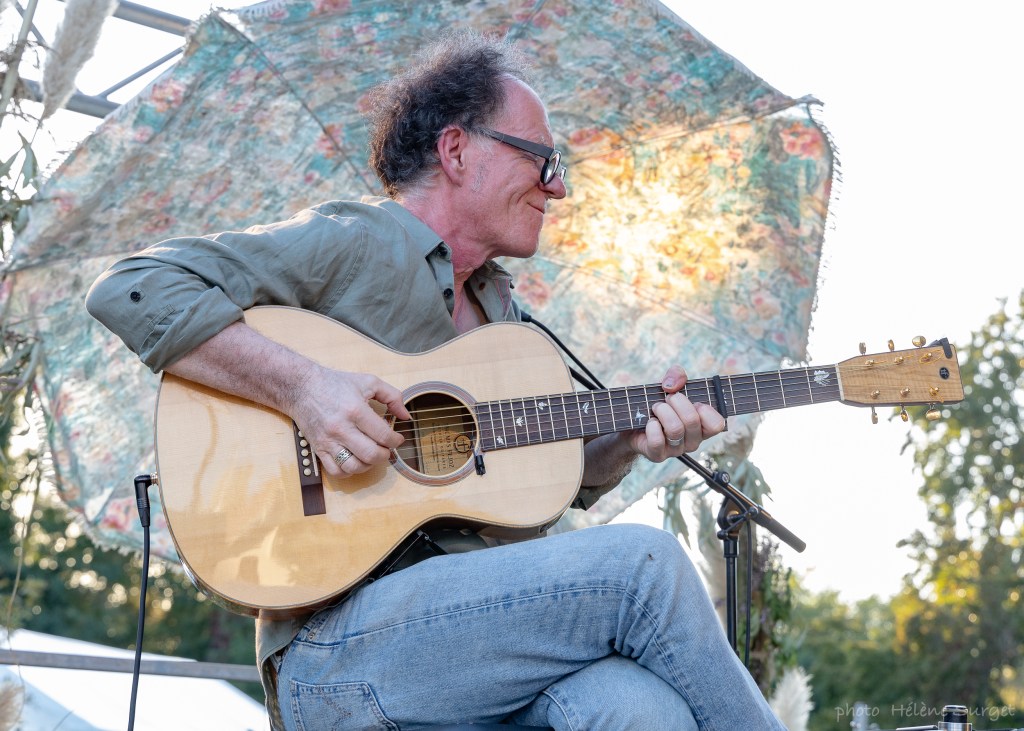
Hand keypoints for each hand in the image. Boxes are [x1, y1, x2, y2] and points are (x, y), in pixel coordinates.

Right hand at [293, 364, 410, 476]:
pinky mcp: (318, 449)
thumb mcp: (368, 382)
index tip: (397, 438)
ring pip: (353, 467)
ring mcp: (328, 441)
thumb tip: (405, 416)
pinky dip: (349, 471)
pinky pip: (335, 471)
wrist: (302, 387)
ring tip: (371, 455)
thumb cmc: (336, 384)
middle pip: (371, 454)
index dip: (396, 440)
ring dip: (368, 465)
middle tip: (386, 448)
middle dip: (385, 455)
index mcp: (355, 410)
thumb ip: (392, 396)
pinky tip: (355, 460)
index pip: (383, 435)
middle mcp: (341, 428)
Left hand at [627, 365, 725, 461]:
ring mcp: (676, 450)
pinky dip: (652, 426)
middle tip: (667, 398)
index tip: (692, 401)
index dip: (705, 409)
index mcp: (702, 426)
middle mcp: (692, 441)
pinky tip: (650, 422)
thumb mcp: (669, 384)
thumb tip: (672, 385)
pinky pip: (658, 441)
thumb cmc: (657, 403)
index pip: (717, 424)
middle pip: (692, 420)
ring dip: (662, 411)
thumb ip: (677, 375)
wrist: (632, 422)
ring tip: (656, 407)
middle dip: (676, 401)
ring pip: (675, 429)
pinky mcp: (658, 455)